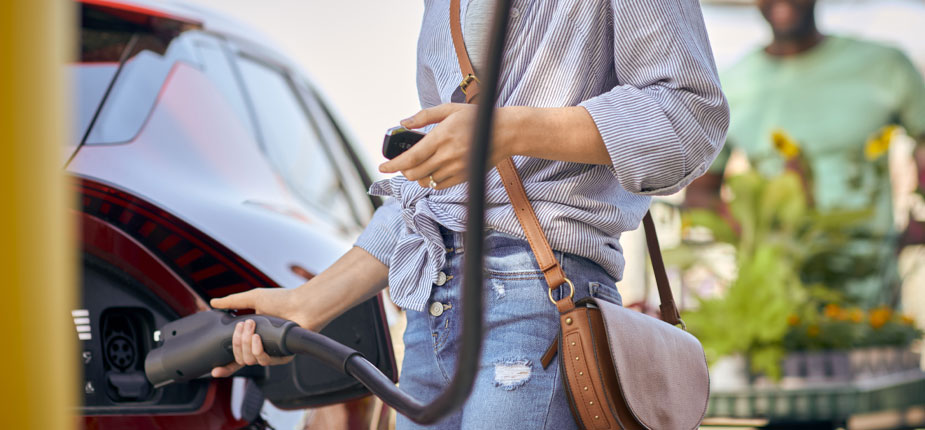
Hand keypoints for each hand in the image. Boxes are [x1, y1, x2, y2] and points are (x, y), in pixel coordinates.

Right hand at [209, 288, 308, 376]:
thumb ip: (233, 301)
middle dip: (237, 342)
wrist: (303, 303)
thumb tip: (213, 302)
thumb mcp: (254, 298)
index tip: (214, 370)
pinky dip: (258, 350)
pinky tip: (257, 338)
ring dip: (246, 343)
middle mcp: (263, 347)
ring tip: (252, 326)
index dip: (225, 366)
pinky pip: (265, 361)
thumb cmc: (283, 299)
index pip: (237, 356)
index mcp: (254, 337)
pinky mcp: (284, 356)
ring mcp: (273, 352)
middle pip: (240, 358)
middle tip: (243, 325)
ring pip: (250, 360)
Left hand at [378, 103, 514, 189]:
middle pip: (414, 173)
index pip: (411, 157)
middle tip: (402, 164)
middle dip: (403, 170)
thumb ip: (425, 116)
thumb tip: (403, 123)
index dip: (393, 165)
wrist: (504, 133)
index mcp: (441, 137)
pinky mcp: (463, 178)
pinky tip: (432, 170)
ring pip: (425, 182)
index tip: (381, 167)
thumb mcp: (449, 110)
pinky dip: (431, 180)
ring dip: (417, 176)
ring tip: (418, 166)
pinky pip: (439, 185)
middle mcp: (448, 156)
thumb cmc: (476, 119)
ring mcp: (456, 169)